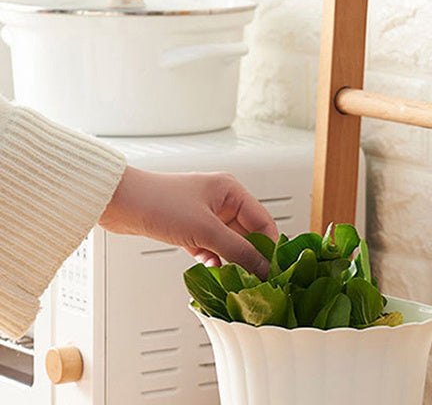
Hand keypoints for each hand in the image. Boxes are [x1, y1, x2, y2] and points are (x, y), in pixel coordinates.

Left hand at [99, 166, 278, 278]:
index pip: (263, 221)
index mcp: (231, 190)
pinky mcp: (190, 227)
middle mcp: (222, 200)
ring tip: (233, 279)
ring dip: (231, 260)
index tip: (272, 271)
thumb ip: (236, 250)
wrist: (119, 202)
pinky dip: (213, 259)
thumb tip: (261, 268)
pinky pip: (211, 246)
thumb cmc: (159, 203)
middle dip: (249, 256)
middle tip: (254, 281)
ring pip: (229, 242)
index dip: (269, 247)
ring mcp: (205, 214)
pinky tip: (211, 270)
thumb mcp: (204, 229)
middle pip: (247, 233)